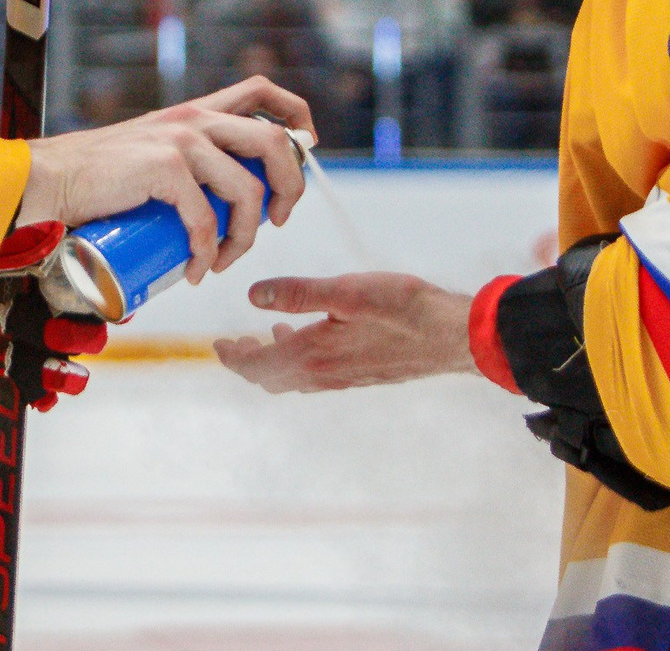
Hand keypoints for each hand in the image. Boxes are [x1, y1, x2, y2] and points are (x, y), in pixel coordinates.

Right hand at [16, 77, 312, 282]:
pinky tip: (196, 268)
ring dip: (246, 236)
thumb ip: (185, 162)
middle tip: (276, 222)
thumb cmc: (98, 179)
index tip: (305, 152)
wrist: (49, 180)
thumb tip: (222, 205)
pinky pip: (207, 218)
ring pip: (248, 189)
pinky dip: (208, 251)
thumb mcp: (152, 153)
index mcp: (196, 112)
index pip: (262, 92)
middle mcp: (194, 119)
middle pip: (273, 142)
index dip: (296, 117)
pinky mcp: (164, 168)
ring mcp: (181, 141)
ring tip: (222, 260)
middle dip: (290, 187)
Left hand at [214, 273, 475, 392]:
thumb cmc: (406, 308)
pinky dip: (297, 361)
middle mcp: (324, 375)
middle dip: (247, 362)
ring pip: (293, 380)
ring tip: (265, 336)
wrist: (453, 337)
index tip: (216, 344)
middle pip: (270, 379)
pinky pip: (315, 376)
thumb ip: (298, 293)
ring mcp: (343, 379)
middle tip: (231, 345)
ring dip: (272, 363)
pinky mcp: (360, 375)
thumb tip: (252, 296)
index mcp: (314, 354)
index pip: (258, 365)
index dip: (233, 357)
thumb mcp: (348, 290)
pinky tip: (309, 337)